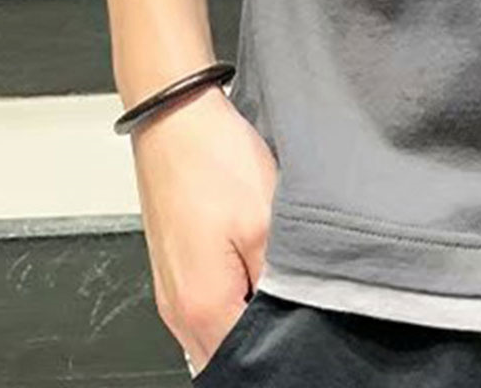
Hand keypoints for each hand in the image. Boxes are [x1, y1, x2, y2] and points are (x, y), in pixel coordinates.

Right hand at [129, 81, 279, 373]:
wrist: (175, 119)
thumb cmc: (214, 162)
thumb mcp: (266, 221)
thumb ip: (279, 281)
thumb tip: (293, 315)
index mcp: (202, 308)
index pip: (246, 362)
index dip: (281, 347)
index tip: (307, 318)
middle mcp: (178, 311)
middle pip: (228, 350)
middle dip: (265, 333)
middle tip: (299, 295)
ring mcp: (173, 291)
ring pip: (218, 327)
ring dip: (249, 309)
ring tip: (279, 272)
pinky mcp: (176, 268)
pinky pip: (209, 301)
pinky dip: (234, 291)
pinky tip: (257, 259)